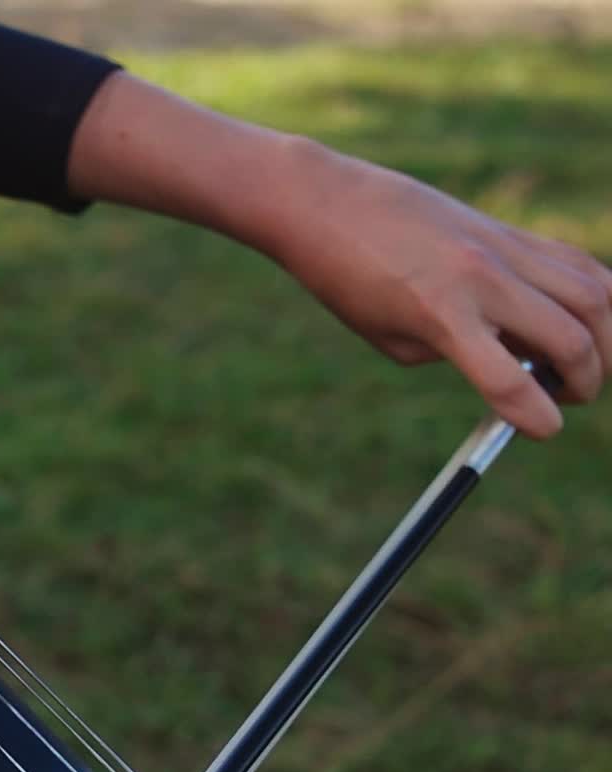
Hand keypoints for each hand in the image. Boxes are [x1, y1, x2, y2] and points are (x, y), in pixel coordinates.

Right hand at [68, 72, 610, 438]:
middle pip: (597, 308)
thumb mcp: (434, 258)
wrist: (316, 202)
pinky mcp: (436, 312)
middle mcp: (503, 258)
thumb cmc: (364, 234)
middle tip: (580, 390)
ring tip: (561, 404)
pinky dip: (528, 405)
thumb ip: (469, 309)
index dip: (607, 329)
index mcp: (506, 242)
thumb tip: (491, 366)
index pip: (591, 281)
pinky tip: (536, 426)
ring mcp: (476, 281)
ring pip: (568, 335)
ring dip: (581, 378)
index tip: (587, 363)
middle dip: (602, 361)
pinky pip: (500, 372)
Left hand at [263, 141, 611, 437]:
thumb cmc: (347, 280)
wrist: (327, 203)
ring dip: (607, 335)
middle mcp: (484, 278)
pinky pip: (574, 262)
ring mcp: (503, 247)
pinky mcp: (508, 230)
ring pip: (595, 291)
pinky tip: (580, 319)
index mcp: (443, 315)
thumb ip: (453, 352)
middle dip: (587, 377)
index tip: (545, 428)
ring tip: (586, 362)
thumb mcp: (391, 338)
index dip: (536, 416)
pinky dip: (592, 295)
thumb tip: (511, 359)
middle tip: (573, 396)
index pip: (509, 381)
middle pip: (572, 336)